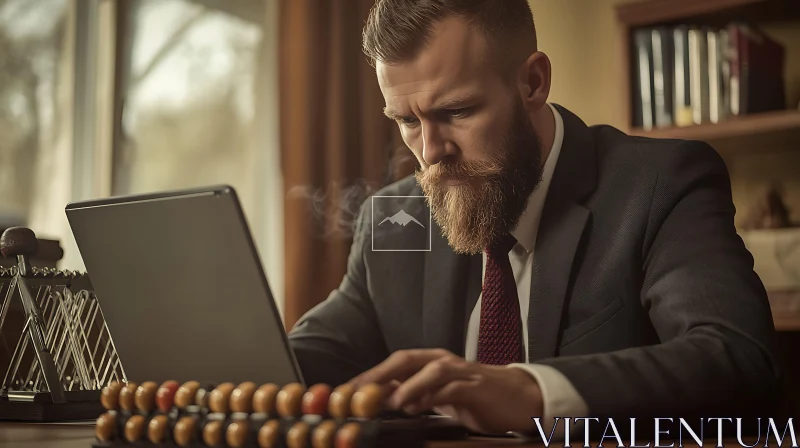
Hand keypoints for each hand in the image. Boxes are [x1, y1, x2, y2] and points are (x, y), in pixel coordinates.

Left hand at [348, 349, 542, 434]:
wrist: (518, 398)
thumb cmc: (475, 397)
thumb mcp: (439, 397)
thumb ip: (414, 396)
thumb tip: (381, 403)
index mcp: (432, 362)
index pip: (394, 363)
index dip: (369, 375)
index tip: (344, 392)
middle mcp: (443, 361)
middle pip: (406, 359)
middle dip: (379, 374)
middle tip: (357, 392)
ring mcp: (461, 371)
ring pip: (431, 370)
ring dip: (409, 384)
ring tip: (391, 400)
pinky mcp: (476, 386)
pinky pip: (453, 388)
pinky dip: (435, 396)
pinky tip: (420, 407)